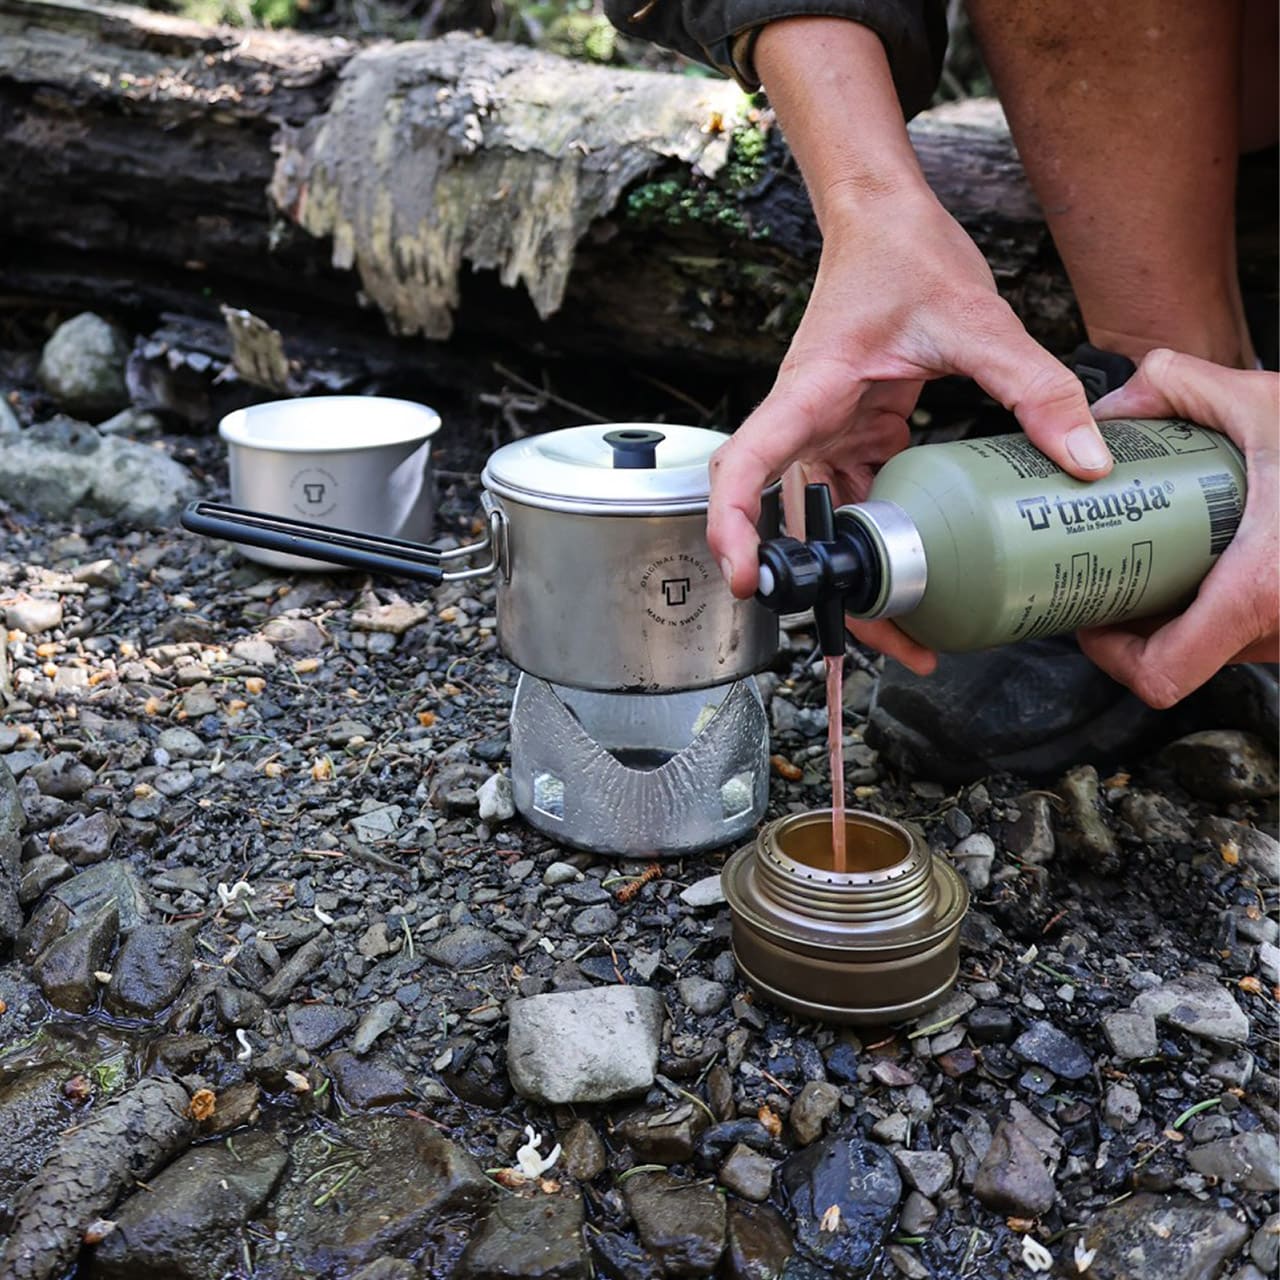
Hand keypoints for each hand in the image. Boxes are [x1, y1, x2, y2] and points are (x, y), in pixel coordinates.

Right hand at [707, 185, 1108, 673]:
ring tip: (917, 624)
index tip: (748, 577)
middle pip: (791, 521)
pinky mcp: (854, 433)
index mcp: (810, 393)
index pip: (744, 466)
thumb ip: (1032, 386)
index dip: (734, 527)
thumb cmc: (902, 254)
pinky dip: (883, 537)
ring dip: (860, 573)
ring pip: (825, 521)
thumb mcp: (977, 320)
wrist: (888, 220)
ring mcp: (827, 432)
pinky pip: (858, 499)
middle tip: (893, 642)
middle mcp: (806, 422)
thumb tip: (1085, 458)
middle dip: (828, 589)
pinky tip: (923, 562)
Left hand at [1078, 349, 1278, 706]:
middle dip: (1140, 626)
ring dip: (1184, 617)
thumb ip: (1179, 387)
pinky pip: (1257, 632)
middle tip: (1115, 582)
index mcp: (1260, 591)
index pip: (1159, 676)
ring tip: (1157, 565)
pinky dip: (1225, 605)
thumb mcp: (1267, 403)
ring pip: (1220, 648)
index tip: (1094, 618)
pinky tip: (1210, 563)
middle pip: (1181, 663)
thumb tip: (1121, 402)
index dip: (1111, 655)